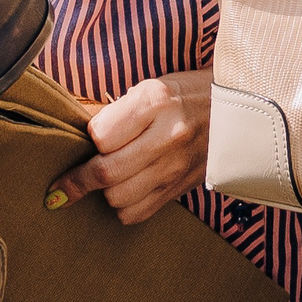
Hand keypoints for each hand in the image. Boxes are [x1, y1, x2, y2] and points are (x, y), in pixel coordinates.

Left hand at [51, 70, 210, 225]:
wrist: (240, 111)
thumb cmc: (186, 95)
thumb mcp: (150, 88)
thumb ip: (117, 114)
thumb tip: (78, 141)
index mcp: (156, 101)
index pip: (101, 135)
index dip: (87, 139)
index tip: (85, 140)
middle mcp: (167, 135)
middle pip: (107, 173)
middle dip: (77, 182)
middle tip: (61, 186)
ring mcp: (176, 166)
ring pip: (119, 199)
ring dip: (104, 193)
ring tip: (108, 178)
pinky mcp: (181, 188)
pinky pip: (138, 213)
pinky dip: (123, 208)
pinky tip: (126, 192)